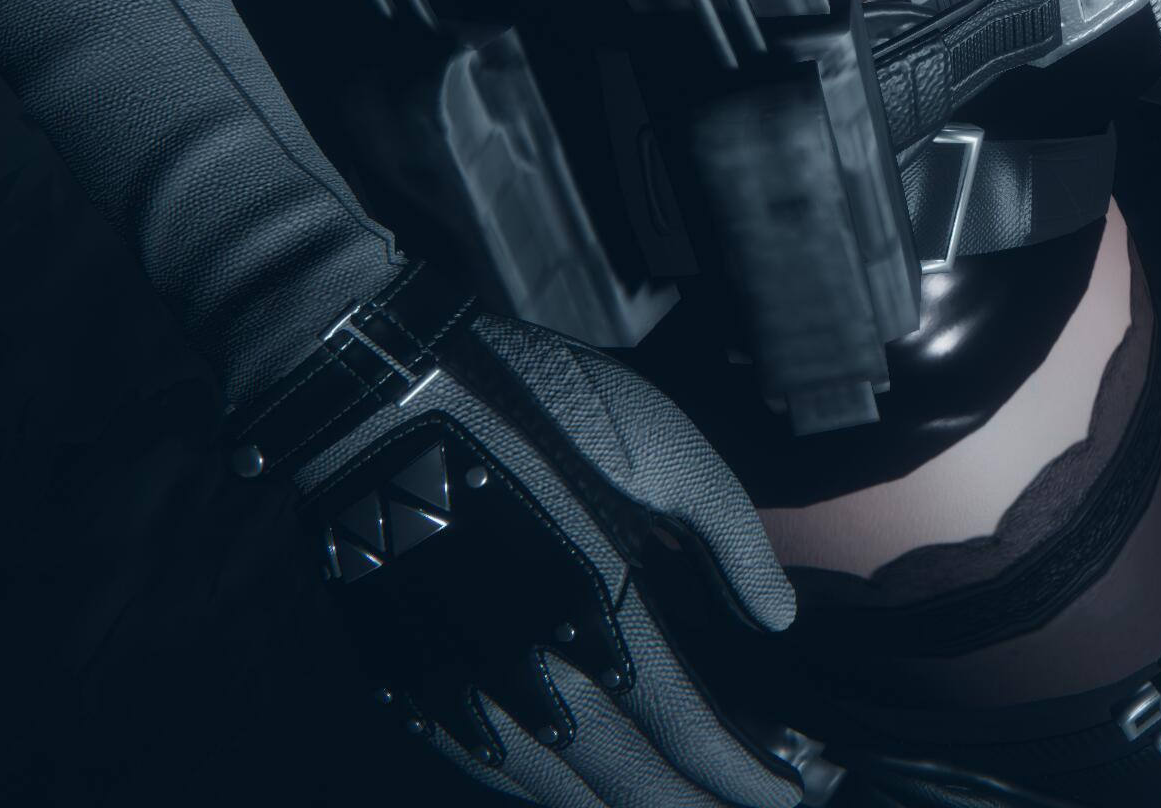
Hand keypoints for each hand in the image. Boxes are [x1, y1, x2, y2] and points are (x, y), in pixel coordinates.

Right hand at [258, 278, 821, 805]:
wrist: (376, 393)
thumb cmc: (529, 403)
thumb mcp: (662, 443)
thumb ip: (729, 537)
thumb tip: (778, 620)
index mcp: (602, 604)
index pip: (685, 726)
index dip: (737, 773)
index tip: (784, 796)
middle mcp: (531, 662)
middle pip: (624, 775)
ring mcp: (460, 680)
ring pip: (550, 787)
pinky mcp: (409, 677)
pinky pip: (484, 765)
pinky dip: (538, 794)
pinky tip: (570, 797)